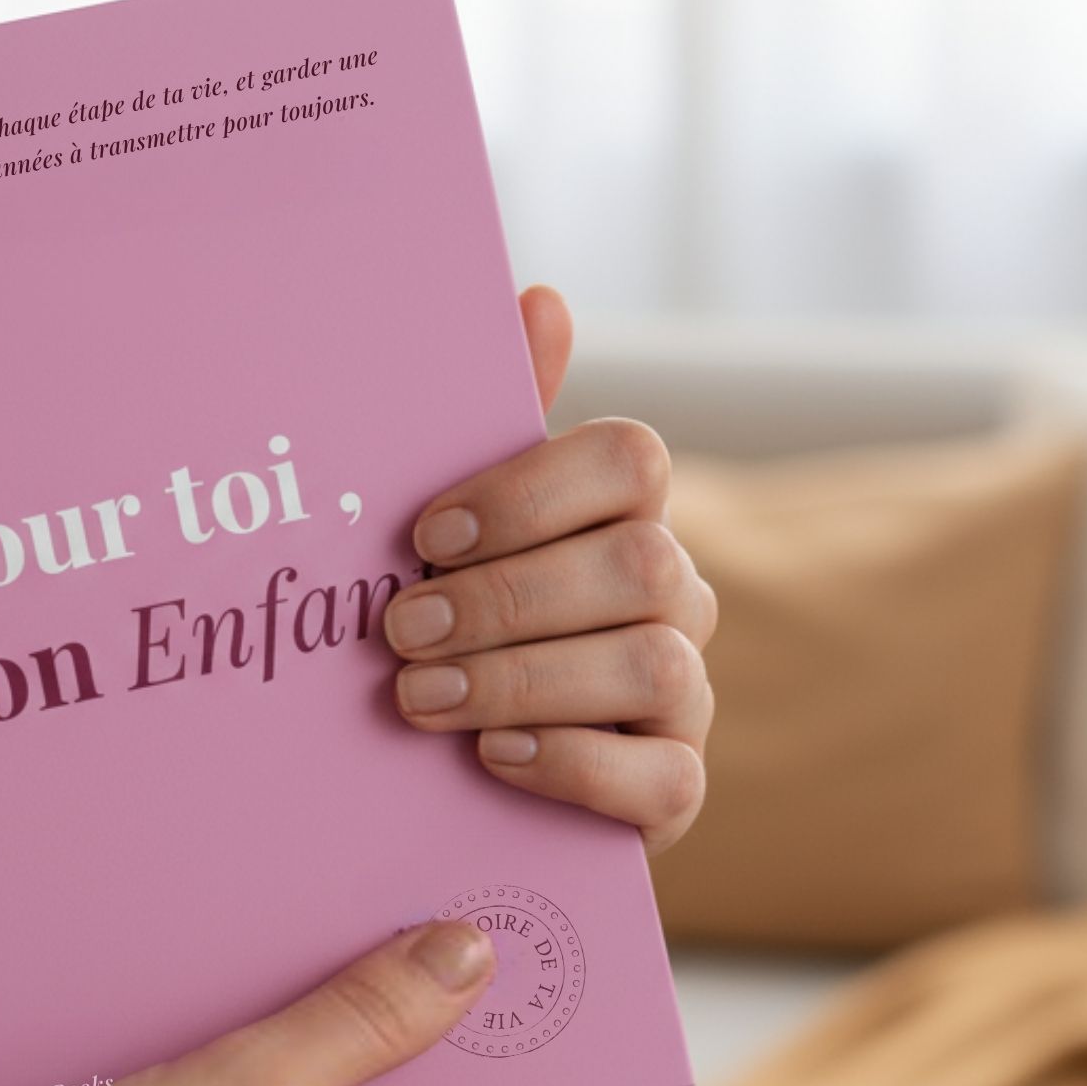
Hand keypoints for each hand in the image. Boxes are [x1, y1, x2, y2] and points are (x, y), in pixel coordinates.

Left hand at [384, 284, 716, 856]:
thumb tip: (540, 297)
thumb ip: (490, 422)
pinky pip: (664, 778)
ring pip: (653, 665)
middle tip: (400, 630)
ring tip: (421, 700)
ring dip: (522, 679)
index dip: (529, 492)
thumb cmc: (456, 624)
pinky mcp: (677, 788)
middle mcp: (673, 595)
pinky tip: (490, 758)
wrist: (457, 769)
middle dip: (506, 599)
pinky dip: (572, 765)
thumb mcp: (455, 531)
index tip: (424, 535)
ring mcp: (686, 695)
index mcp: (624, 515)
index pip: (630, 461)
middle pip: (640, 564)